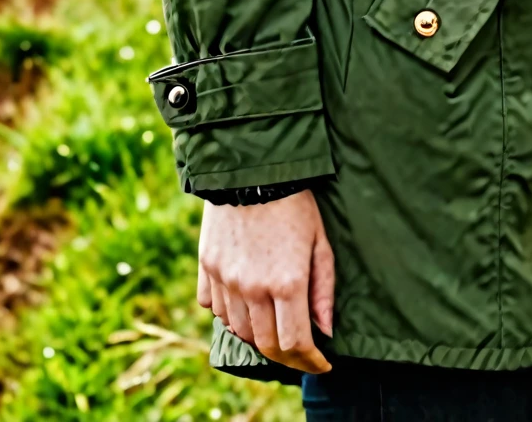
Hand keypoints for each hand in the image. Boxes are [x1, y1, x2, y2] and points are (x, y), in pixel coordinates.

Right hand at [197, 191, 334, 373]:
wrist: (251, 167)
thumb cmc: (294, 202)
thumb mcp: (320, 241)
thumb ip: (323, 288)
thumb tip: (325, 330)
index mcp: (287, 283)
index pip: (295, 344)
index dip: (310, 362)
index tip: (321, 364)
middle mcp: (253, 288)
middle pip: (265, 345)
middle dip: (286, 355)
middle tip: (300, 351)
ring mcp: (226, 279)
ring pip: (239, 330)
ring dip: (257, 334)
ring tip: (273, 324)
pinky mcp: (207, 267)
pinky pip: (214, 308)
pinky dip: (229, 314)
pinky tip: (244, 303)